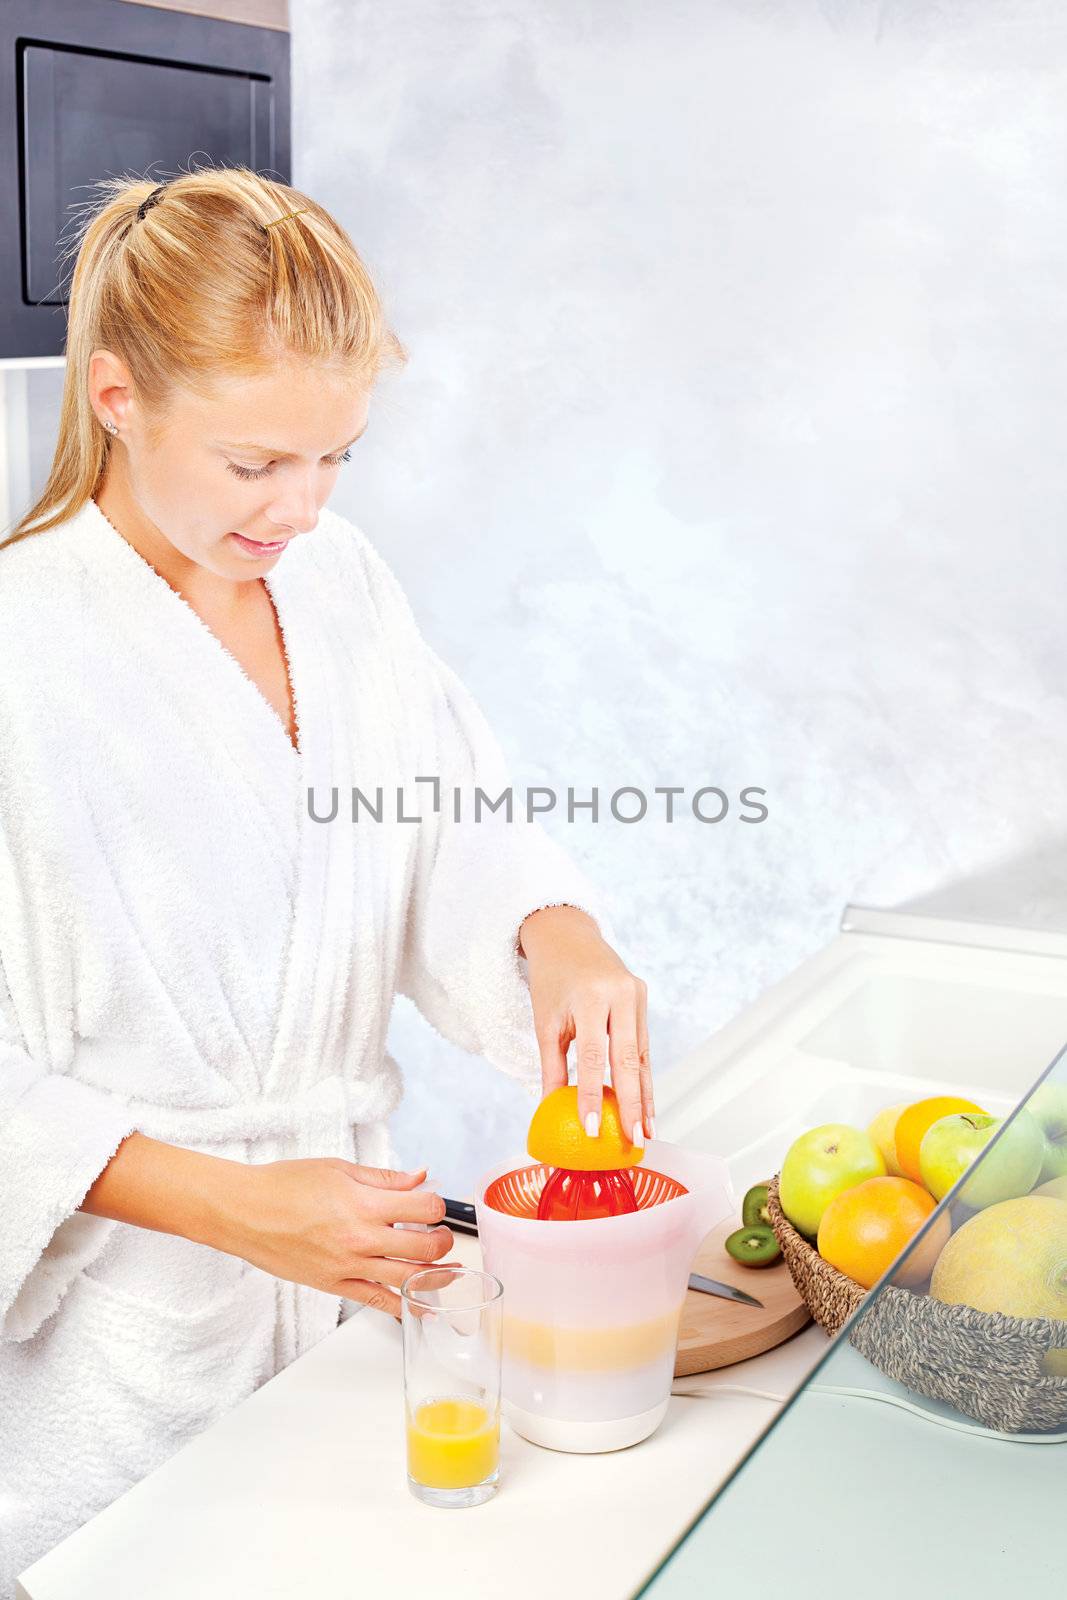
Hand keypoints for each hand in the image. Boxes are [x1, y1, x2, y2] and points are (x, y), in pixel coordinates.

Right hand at [218, 1158, 453, 1319]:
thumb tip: (420, 1177)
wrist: (243, 1212)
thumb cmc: (284, 1185)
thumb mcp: (339, 1168)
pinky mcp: (335, 1285)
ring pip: (408, 1279)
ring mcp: (348, 1266)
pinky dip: (403, 1306)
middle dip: (443, 1242)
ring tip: (447, 1269)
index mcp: (363, 1203)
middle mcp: (360, 1238)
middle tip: (442, 1236)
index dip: (438, 1206)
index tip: (435, 1205)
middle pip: (424, 1248)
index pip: (424, 1209)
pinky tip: (419, 1305)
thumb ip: (384, 1178)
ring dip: (435, 1275)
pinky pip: (377, 1301)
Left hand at [519, 906, 653, 1144]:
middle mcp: (619, 994)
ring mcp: (636, 994)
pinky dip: (643, 1075)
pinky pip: (642, 1044)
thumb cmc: (551, 981)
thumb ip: (551, 1067)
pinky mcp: (643, 997)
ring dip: (644, 1095)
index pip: (593, 1056)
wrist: (567, 936)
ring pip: (641, 1054)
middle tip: (634, 1140)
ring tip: (647, 1130)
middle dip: (631, 1104)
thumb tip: (550, 1111)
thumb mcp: (545, 1021)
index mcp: (590, 997)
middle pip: (627, 1059)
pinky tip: (645, 1103)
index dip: (593, 1095)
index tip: (592, 1130)